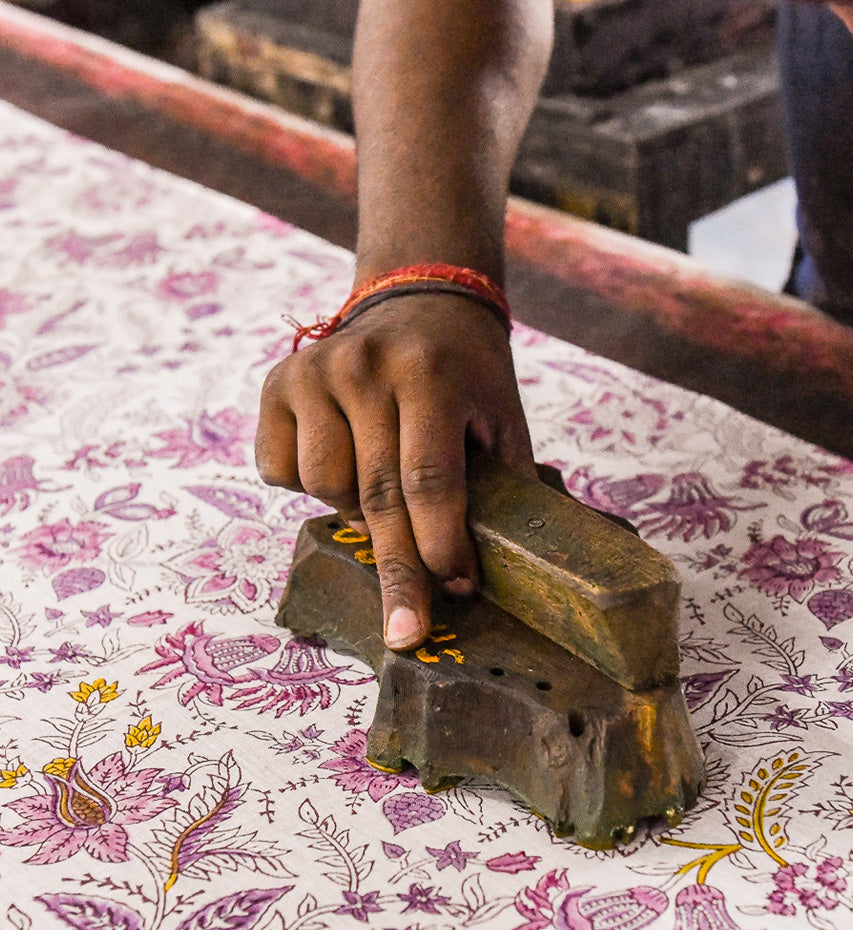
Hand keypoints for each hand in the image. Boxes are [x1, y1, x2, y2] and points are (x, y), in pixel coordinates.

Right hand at [256, 295, 535, 650]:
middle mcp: (366, 367)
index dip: (441, 544)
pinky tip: (341, 457)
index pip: (431, 479)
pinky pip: (282, 470)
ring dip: (355, 511)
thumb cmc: (468, 372)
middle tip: (406, 632)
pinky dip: (309, 485)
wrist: (419, 297)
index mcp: (430, 375)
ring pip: (325, 486)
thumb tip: (490, 574)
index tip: (454, 590)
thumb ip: (500, 483)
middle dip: (397, 573)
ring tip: (382, 487)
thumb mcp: (501, 414)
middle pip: (378, 496)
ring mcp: (315, 372)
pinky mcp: (278, 382)